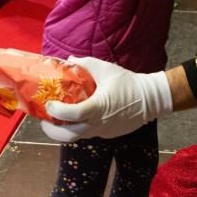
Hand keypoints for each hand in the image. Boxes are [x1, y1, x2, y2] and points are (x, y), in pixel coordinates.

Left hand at [39, 56, 171, 142]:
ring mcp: (103, 131)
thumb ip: (86, 64)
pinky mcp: (108, 134)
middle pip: (67, 136)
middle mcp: (97, 124)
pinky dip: (79, 127)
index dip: (55, 111)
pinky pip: (89, 133)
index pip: (70, 115)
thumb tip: (69, 60)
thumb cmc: (128, 83)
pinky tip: (79, 116)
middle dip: (52, 130)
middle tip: (46, 119)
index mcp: (97, 108)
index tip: (49, 104)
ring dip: (65, 129)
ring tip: (59, 118)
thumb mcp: (106, 69)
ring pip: (77, 136)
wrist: (151, 99)